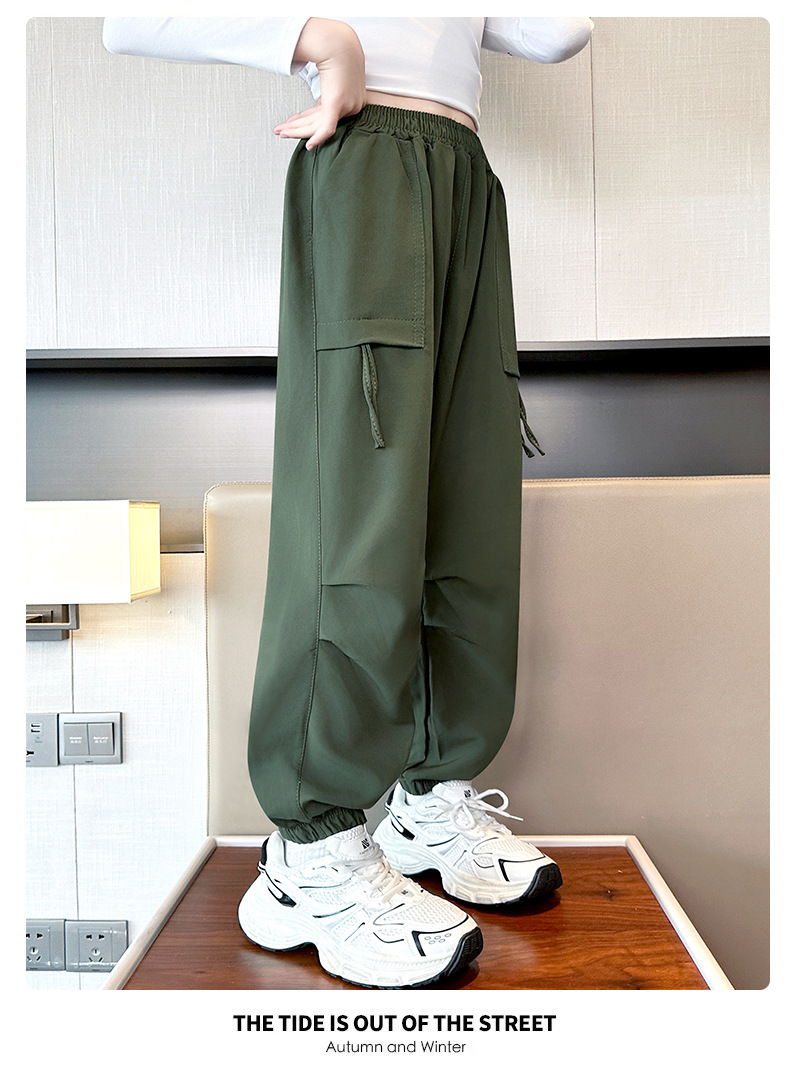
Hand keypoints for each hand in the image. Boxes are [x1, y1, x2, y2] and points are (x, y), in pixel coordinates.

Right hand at [275, 20, 365, 149]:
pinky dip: (317, 138)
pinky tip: (309, 146)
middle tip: (281, 131)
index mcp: (349, 100)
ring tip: (281, 131)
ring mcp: (345, 107)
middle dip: (296, 127)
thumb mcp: (333, 72)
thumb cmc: (336, 51)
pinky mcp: (338, 105)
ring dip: (296, 129)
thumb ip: (327, 88)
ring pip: (317, 125)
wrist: (339, 42)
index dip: (303, 120)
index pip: (322, 115)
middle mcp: (350, 107)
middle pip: (318, 122)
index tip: (290, 122)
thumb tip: (317, 96)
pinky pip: (327, 128)